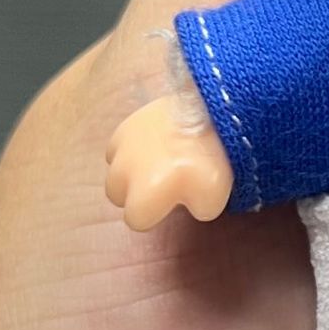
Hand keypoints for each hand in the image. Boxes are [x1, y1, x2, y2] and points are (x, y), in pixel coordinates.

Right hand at [106, 95, 234, 227]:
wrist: (209, 110)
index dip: (153, 213)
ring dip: (130, 170)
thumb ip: (196, 210)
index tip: (170, 201)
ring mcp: (122, 146)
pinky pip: (118, 145)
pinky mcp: (126, 124)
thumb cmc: (211, 158)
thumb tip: (191, 205)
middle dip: (135, 192)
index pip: (135, 219)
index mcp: (144, 193)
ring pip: (114, 168)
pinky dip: (131, 147)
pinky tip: (154, 143)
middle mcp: (124, 171)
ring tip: (157, 162)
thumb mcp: (214, 197)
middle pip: (117, 194)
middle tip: (162, 181)